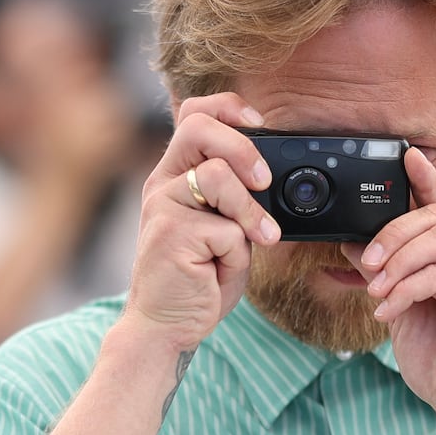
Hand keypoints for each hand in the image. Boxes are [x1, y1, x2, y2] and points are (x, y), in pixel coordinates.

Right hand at [124, 93, 280, 350]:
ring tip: (260, 238)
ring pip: (217, 176)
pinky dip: (237, 253)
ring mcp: (162, 207)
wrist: (168, 325)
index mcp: (176, 175)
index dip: (229, 108)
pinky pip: (225, 229)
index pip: (194, 115)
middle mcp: (163, 183)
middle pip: (199, 127)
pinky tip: (221, 269)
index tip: (259, 124)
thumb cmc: (199, 277)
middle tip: (264, 182)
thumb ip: (238, 198)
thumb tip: (273, 176)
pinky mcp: (171, 235)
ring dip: (250, 211)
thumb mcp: (225, 228)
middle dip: (244, 148)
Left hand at [342, 147, 435, 434]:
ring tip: (375, 290)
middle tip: (366, 263)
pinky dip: (405, 290)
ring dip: (396, 262)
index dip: (423, 179)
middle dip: (391, 234)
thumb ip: (384, 273)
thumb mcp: (401, 307)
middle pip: (433, 218)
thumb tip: (353, 243)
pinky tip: (387, 311)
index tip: (405, 155)